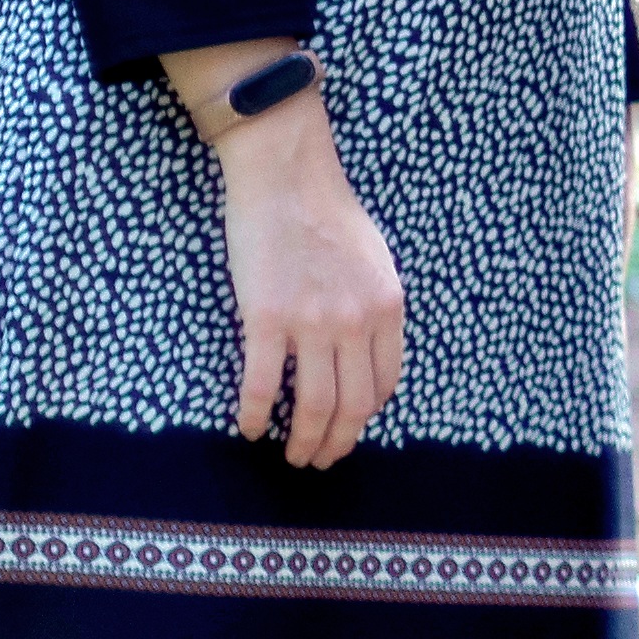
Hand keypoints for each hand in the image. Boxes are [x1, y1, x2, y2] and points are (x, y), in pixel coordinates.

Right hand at [212, 98, 406, 468]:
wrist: (287, 178)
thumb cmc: (330, 214)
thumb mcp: (377, 263)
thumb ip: (376, 308)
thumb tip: (368, 353)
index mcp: (387, 309)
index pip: (383, 384)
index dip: (365, 416)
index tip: (350, 430)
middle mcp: (356, 322)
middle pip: (351, 405)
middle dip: (337, 443)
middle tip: (320, 460)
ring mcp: (312, 323)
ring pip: (312, 406)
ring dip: (302, 441)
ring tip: (291, 456)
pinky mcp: (266, 319)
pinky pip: (261, 385)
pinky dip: (256, 417)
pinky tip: (251, 430)